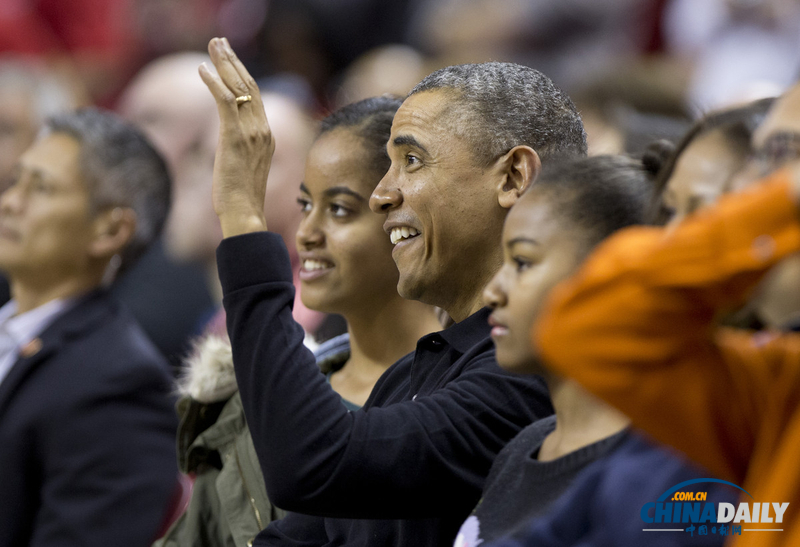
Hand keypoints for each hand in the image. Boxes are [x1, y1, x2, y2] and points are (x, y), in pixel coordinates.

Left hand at [199, 37, 271, 236]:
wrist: (245, 215)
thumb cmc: (240, 199)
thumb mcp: (243, 168)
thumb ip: (241, 149)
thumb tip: (229, 144)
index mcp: (266, 136)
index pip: (254, 97)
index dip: (242, 74)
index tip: (229, 57)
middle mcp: (263, 131)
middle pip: (249, 86)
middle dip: (233, 61)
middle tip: (220, 41)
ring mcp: (252, 134)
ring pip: (239, 89)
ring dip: (224, 64)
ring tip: (213, 46)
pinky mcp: (235, 138)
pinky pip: (226, 102)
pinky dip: (214, 83)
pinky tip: (202, 69)